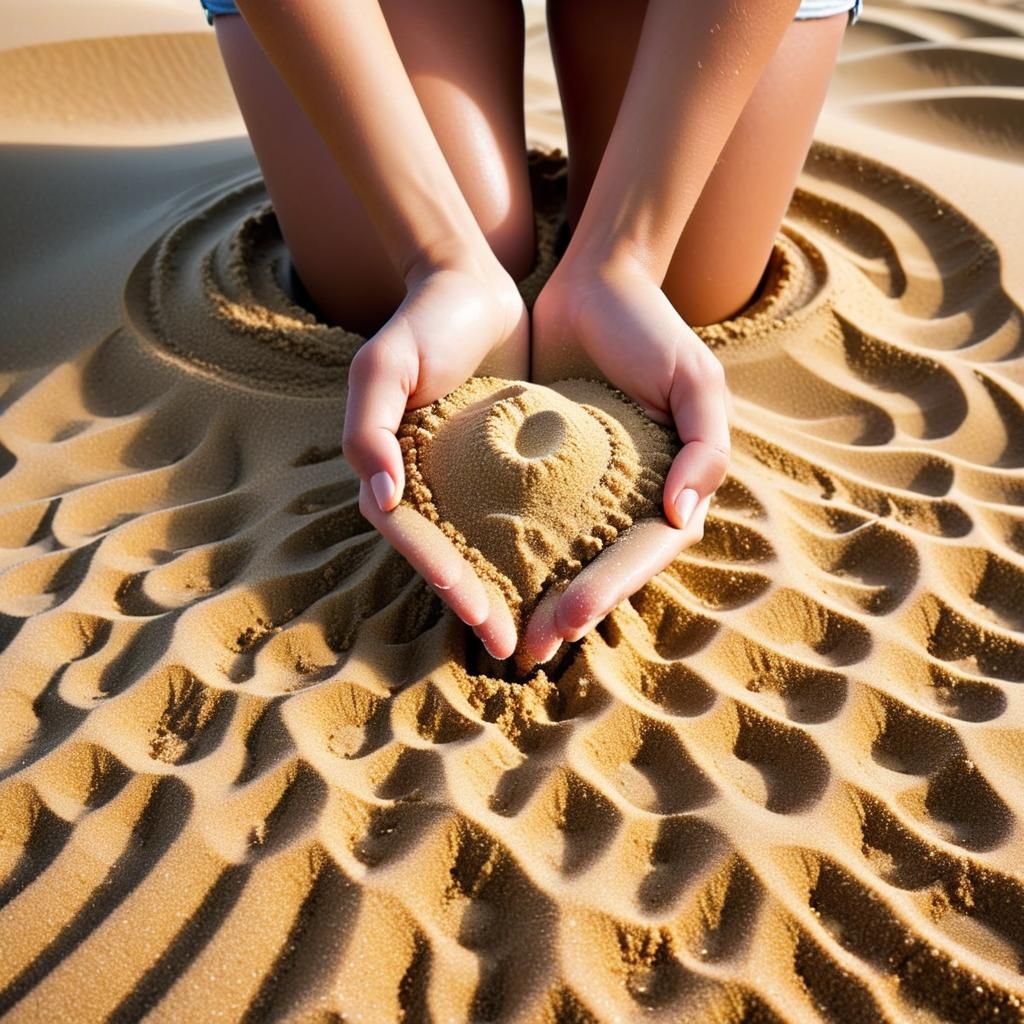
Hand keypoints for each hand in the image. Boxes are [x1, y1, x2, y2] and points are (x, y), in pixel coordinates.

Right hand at [342, 258, 526, 658]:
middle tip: (510, 645)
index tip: (475, 607)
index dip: (439, 573)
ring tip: (535, 631)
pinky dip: (531, 549)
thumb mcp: (382, 364)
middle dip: (475, 602)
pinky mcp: (504, 466)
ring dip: (504, 590)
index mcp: (392, 469)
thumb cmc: (422, 323)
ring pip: (482, 547)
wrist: (472, 285)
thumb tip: (379, 498)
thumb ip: (368, 428)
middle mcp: (426, 481)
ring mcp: (465, 476)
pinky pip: (516, 516)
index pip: (411, 536)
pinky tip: (562, 575)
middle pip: (446, 555)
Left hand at [521, 255, 730, 664]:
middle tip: (527, 649)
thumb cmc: (652, 330)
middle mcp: (630, 498)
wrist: (594, 285)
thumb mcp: (696, 379)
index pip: (641, 554)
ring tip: (506, 635)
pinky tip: (482, 578)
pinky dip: (511, 552)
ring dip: (537, 597)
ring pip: (564, 557)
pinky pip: (530, 520)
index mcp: (672, 488)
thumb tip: (680, 514)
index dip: (607, 589)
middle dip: (567, 611)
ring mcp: (586, 489)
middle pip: (600, 569)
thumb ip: (706, 446)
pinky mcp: (544, 472)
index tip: (566, 617)